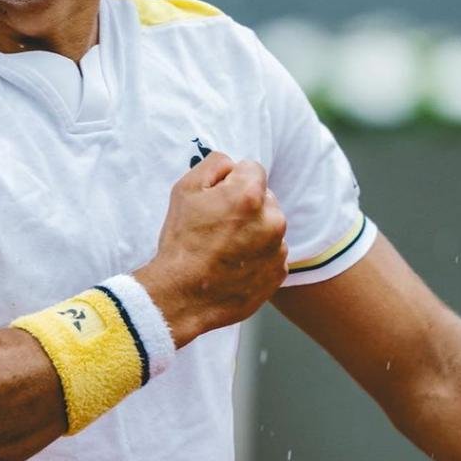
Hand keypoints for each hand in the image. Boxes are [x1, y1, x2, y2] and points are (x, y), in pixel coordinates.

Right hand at [132, 152, 288, 347]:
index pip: (252, 169)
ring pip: (269, 227)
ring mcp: (278, 249)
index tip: (216, 200)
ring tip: (224, 249)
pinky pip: (271, 254)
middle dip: (246, 206)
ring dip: (253, 232)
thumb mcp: (184, 191)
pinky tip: (233, 265)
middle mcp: (272, 220)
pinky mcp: (278, 272)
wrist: (183, 296)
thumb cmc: (181, 243)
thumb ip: (214, 164)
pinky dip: (257, 256)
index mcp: (250, 195)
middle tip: (218, 226)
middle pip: (265, 198)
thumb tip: (231, 164)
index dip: (231, 181)